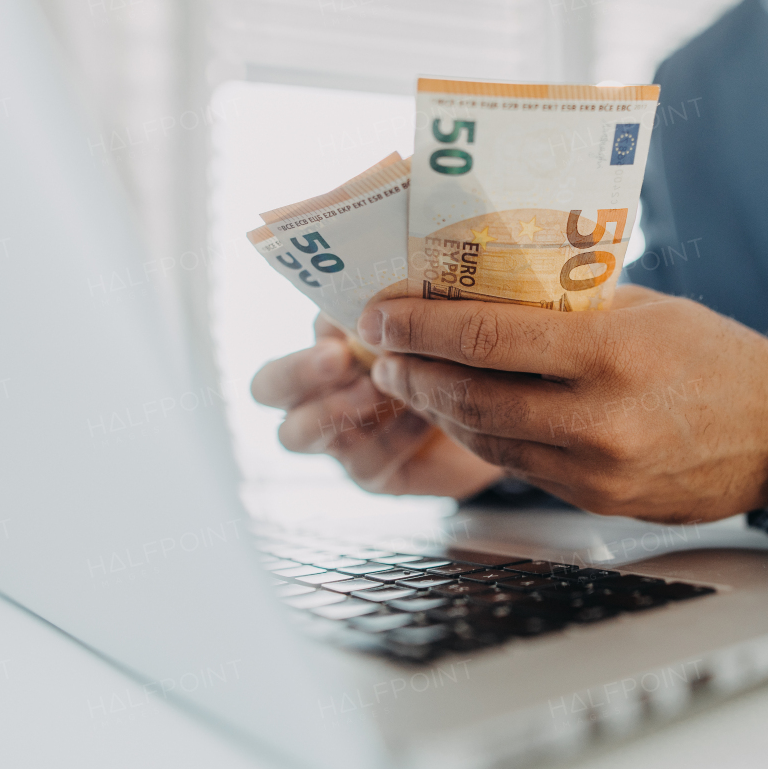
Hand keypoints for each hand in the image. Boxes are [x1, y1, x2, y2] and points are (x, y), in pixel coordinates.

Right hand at [250, 314, 504, 497]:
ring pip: (300, 436)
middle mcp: (317, 404)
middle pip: (268, 397)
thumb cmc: (449, 353)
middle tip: (342, 359)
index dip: (297, 362)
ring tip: (385, 386)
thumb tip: (372, 293)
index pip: (273, 374)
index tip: (339, 343)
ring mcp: (341, 443)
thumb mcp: (418, 326)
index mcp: (319, 362)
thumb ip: (386, 312)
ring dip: (340, 406)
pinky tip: (425, 414)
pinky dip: (394, 435)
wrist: (499, 407)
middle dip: (298, 374)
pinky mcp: (376, 475)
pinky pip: (365, 462)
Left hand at [357, 285, 767, 523]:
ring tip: (409, 379)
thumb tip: (483, 293)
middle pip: (472, 398)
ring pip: (488, 440)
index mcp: (610, 354)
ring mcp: (595, 471)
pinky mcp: (596, 501)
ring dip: (438, 409)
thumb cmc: (713, 357)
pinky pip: (519, 466)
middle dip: (413, 373)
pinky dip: (482, 436)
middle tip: (381, 352)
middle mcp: (598, 420)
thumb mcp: (642, 309)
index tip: (382, 315)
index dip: (420, 327)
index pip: (486, 339)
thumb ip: (564, 306)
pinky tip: (463, 412)